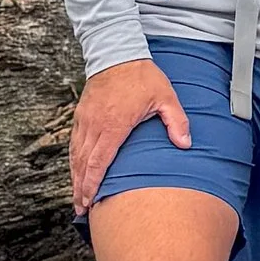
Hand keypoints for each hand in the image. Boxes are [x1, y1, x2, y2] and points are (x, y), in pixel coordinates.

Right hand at [70, 57, 192, 212]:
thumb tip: (185, 144)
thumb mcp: (165, 97)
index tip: (90, 200)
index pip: (100, 161)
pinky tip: (76, 171)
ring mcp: (85, 119)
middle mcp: (95, 124)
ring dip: (75, 177)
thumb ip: (176, 122)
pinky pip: (74, 142)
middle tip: (81, 208)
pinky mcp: (81, 115)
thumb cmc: (142, 76)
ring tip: (77, 197)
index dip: (93, 183)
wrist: (117, 52)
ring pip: (76, 154)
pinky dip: (74, 160)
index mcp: (114, 124)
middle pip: (84, 163)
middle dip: (81, 188)